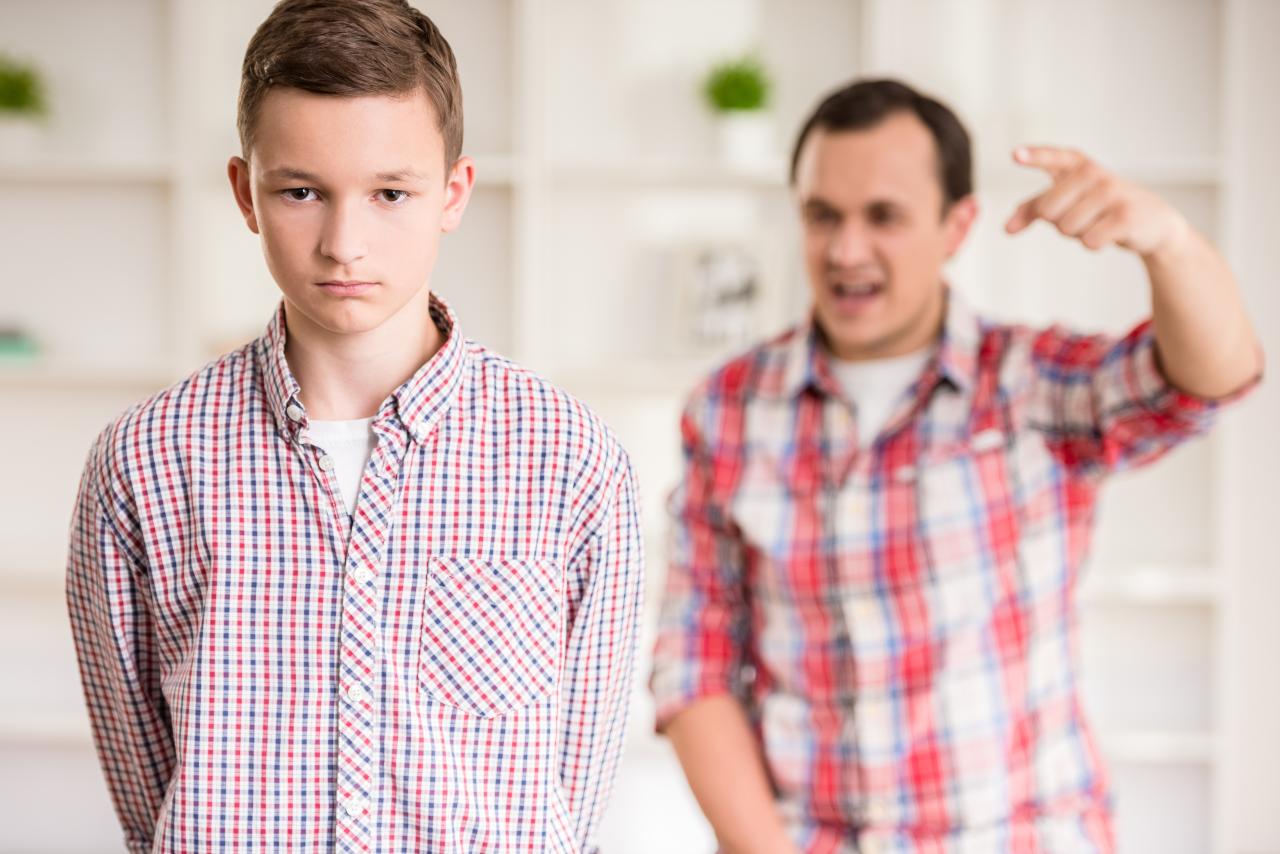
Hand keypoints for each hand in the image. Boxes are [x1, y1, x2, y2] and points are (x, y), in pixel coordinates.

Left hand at [1004, 146, 1190, 259]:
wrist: (1152, 223)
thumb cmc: (1101, 209)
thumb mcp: (1068, 202)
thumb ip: (1033, 209)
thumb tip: (1006, 229)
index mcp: (1078, 166)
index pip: (1054, 158)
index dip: (1035, 157)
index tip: (1014, 155)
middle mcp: (1093, 174)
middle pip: (1048, 210)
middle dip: (1059, 223)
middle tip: (1084, 216)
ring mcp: (1111, 193)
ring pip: (1066, 227)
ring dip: (1078, 234)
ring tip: (1099, 223)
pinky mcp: (1125, 216)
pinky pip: (1088, 241)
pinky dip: (1093, 244)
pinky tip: (1110, 234)